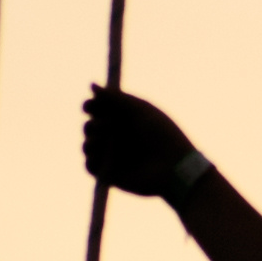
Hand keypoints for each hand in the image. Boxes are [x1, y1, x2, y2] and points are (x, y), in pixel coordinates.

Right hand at [83, 85, 200, 197]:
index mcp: (125, 120)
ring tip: (106, 141)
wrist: (173, 166)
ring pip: (88, 146)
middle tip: (106, 127)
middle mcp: (118, 138)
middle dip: (92, 125)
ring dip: (91, 141)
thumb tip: (92, 85)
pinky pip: (90, 166)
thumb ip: (115, 98)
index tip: (89, 107)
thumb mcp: (139, 109)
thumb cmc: (162, 134)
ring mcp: (113, 157)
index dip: (91, 107)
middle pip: (90, 127)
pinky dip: (92, 160)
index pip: (99, 110)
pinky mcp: (110, 175)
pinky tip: (103, 157)